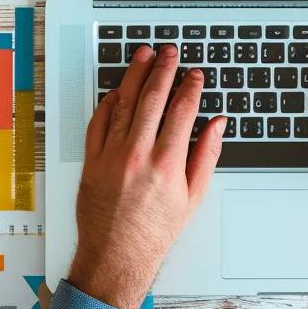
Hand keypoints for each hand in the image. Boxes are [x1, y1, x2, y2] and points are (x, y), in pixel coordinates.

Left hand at [69, 45, 226, 308]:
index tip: (195, 74)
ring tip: (143, 56)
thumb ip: (206, 155)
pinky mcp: (91, 161)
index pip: (181, 110)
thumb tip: (216, 124)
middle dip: (163, 70)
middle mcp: (137, 155)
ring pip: (123, 103)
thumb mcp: (193, 197)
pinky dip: (108, 102)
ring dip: (134, 75)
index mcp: (167, 164)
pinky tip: (117, 90)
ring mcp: (111, 156)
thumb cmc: (155, 232)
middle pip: (151, 98)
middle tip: (169, 53)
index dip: (190, 87)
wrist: (117, 255)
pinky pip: (98, 122)